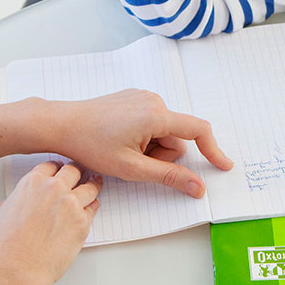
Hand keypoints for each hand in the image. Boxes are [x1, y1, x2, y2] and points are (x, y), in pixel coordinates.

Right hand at [0, 162, 100, 284]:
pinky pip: (94, 208)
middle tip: (79, 174)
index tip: (59, 171)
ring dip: (91, 185)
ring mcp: (71, 205)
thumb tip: (17, 203)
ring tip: (94, 183)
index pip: (50, 166)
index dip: (55, 168)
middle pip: (73, 170)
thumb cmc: (2, 249)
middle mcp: (55, 189)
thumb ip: (12, 201)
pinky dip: (93, 205)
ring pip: (89, 186)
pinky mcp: (83, 223)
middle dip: (75, 172)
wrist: (15, 273)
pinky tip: (92, 205)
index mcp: (32, 183)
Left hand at [46, 89, 232, 198]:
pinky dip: (142, 137)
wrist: (61, 124)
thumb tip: (198, 187)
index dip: (213, 150)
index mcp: (156, 114)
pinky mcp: (133, 99)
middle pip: (177, 137)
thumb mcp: (132, 168)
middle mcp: (153, 100)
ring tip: (123, 150)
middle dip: (162, 155)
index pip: (197, 130)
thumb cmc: (91, 145)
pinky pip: (151, 123)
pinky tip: (119, 140)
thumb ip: (169, 177)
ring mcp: (143, 97)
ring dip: (151, 148)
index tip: (223, 166)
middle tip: (134, 161)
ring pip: (164, 132)